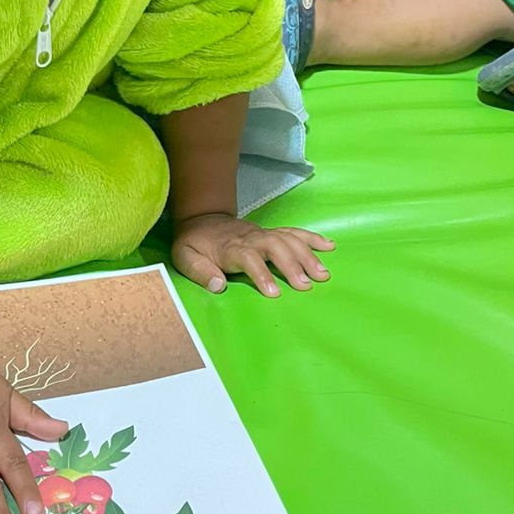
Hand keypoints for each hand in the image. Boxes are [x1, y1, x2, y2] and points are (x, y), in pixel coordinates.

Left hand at [173, 212, 334, 297]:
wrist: (203, 219)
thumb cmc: (195, 244)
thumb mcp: (183, 257)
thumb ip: (199, 271)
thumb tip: (218, 285)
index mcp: (229, 248)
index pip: (248, 258)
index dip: (262, 274)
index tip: (275, 293)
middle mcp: (250, 239)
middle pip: (274, 246)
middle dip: (291, 264)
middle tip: (306, 285)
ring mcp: (263, 234)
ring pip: (288, 239)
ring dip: (307, 255)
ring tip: (323, 275)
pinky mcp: (271, 233)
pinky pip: (294, 232)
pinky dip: (312, 238)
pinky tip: (329, 246)